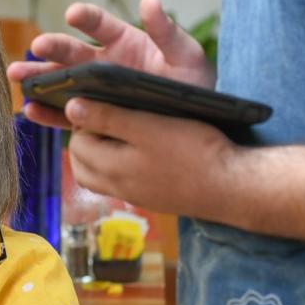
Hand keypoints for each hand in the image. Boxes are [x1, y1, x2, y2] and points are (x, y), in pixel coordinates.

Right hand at [7, 0, 211, 130]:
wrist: (195, 124)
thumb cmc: (190, 83)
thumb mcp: (186, 55)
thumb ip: (167, 31)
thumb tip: (150, 0)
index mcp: (123, 41)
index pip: (99, 24)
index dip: (86, 17)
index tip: (73, 14)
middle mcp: (101, 62)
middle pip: (71, 51)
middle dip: (52, 47)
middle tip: (38, 45)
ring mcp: (92, 90)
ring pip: (59, 80)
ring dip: (37, 76)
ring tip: (15, 74)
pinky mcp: (89, 116)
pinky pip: (64, 115)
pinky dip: (46, 113)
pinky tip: (30, 110)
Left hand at [63, 95, 239, 217]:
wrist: (233, 187)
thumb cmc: (195, 151)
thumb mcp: (148, 126)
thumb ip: (108, 118)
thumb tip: (71, 108)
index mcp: (113, 169)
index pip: (78, 145)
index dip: (85, 121)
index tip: (103, 104)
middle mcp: (119, 188)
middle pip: (82, 165)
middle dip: (85, 140)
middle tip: (106, 117)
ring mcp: (136, 197)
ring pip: (99, 178)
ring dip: (99, 155)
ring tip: (119, 132)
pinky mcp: (153, 199)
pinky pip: (121, 184)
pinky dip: (118, 167)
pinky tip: (140, 150)